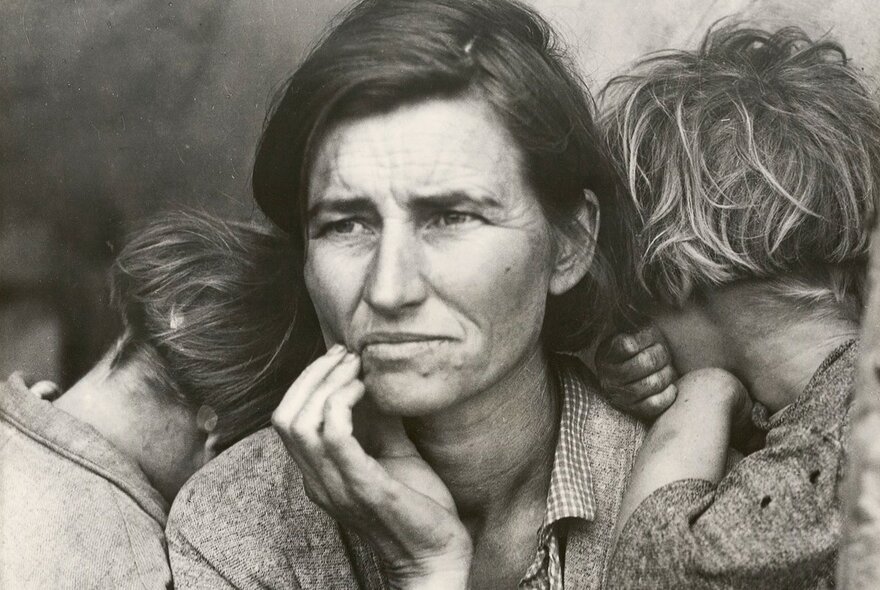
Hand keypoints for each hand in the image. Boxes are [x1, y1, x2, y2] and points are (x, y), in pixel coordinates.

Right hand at [272, 345, 471, 588]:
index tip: (339, 357)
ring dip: (326, 384)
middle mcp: (318, 481)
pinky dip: (342, 403)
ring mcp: (336, 486)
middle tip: (345, 355)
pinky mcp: (362, 486)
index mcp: (319, 474)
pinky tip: (365, 389)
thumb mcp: (392, 453)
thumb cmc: (416, 506)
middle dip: (312, 376)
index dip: (306, 382)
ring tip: (356, 367)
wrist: (437, 554)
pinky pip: (334, 437)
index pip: (287, 420)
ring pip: (301, 423)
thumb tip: (377, 378)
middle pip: (285, 417)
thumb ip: (378, 421)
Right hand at [595, 325, 677, 418]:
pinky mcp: (633, 410)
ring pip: (651, 384)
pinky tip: (671, 387)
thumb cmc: (640, 348)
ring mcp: (619, 395)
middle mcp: (607, 376)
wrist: (637, 374)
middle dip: (661, 356)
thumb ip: (634, 322)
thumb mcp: (633, 331)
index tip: (652, 338)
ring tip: (668, 369)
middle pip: (644, 363)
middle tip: (664, 354)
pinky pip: (654, 405)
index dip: (646, 339)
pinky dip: (668, 395)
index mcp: (606, 353)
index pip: (628, 345)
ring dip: (667, 374)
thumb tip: (637, 309)